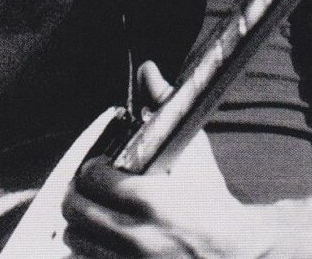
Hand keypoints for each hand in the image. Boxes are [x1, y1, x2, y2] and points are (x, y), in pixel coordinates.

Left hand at [62, 63, 268, 258]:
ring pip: (76, 243)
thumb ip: (164, 106)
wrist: (236, 249)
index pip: (91, 179)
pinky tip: (102, 240)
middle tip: (89, 191)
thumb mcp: (191, 150)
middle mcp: (138, 238)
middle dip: (78, 196)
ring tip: (94, 216)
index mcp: (150, 200)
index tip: (99, 167)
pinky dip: (90, 252)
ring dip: (81, 227)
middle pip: (75, 212)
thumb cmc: (210, 197)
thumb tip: (147, 70)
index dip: (91, 169)